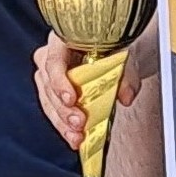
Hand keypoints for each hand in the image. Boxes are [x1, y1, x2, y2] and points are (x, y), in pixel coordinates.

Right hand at [34, 21, 158, 148]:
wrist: (114, 51)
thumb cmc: (114, 48)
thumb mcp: (124, 56)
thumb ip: (127, 76)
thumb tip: (127, 97)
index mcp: (64, 38)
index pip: (54, 60)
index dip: (59, 81)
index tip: (71, 99)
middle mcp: (51, 56)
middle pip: (48, 85)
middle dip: (63, 109)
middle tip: (78, 123)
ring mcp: (49, 75)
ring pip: (48, 101)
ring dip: (62, 122)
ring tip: (76, 137)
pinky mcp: (53, 92)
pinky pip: (53, 110)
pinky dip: (64, 126)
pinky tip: (74, 138)